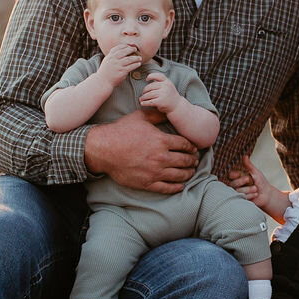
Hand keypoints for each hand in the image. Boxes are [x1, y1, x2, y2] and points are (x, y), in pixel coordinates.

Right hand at [84, 110, 198, 193]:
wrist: (104, 149)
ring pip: (179, 175)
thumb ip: (157, 115)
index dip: (191, 147)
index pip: (185, 145)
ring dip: (188, 173)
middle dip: (192, 160)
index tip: (193, 148)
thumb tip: (168, 110)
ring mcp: (154, 172)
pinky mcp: (147, 183)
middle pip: (185, 161)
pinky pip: (167, 187)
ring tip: (190, 172)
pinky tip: (180, 185)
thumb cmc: (121, 131)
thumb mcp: (140, 117)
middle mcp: (161, 157)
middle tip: (194, 160)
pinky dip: (176, 187)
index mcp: (161, 140)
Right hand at [98, 43, 141, 86]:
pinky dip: (136, 64)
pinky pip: (131, 66)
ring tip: (139, 58)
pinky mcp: (122, 72)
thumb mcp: (106, 61)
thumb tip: (121, 51)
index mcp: (110, 56)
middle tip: (135, 49)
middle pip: (124, 51)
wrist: (103, 81)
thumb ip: (112, 56)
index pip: (118, 48)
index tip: (129, 46)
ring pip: (129, 59)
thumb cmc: (105, 71)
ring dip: (136, 58)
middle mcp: (114, 60)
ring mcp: (118, 66)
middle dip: (131, 49)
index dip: (125, 46)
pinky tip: (138, 64)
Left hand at [139, 70, 180, 113]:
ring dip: (143, 97)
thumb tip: (147, 79)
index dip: (151, 76)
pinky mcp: (160, 101)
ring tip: (141, 99)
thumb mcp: (168, 86)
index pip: (158, 76)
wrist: (177, 106)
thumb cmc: (170, 95)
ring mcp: (163, 94)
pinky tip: (142, 103)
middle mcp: (165, 87)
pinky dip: (145, 103)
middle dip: (144, 90)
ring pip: (149, 94)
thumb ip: (161, 82)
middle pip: (150, 86)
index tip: (146, 79)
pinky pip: (150, 101)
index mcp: (167, 82)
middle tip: (143, 94)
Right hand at [228, 154, 270, 205]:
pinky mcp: (241, 200)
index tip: (238, 173)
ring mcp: (238, 193)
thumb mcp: (255, 172)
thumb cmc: (261, 182)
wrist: (267, 194)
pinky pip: (242, 197)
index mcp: (238, 177)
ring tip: (256, 189)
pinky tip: (256, 194)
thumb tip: (245, 156)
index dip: (233, 175)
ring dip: (248, 189)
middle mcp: (236, 185)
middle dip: (241, 181)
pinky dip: (250, 195)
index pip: (230, 175)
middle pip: (232, 183)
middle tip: (249, 179)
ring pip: (237, 191)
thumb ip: (249, 165)